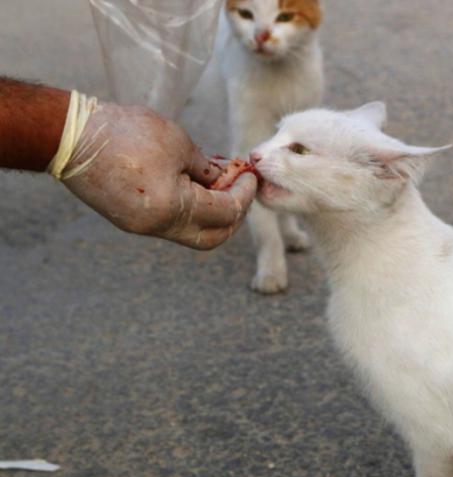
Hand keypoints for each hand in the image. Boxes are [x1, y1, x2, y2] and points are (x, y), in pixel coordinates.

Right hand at [61, 103, 255, 249]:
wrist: (70, 137)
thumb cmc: (124, 133)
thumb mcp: (177, 143)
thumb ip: (207, 168)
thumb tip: (223, 180)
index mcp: (172, 209)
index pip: (226, 212)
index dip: (245, 194)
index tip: (251, 176)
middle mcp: (157, 226)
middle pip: (212, 236)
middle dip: (233, 214)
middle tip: (241, 188)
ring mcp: (141, 226)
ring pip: (192, 231)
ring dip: (211, 210)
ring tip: (217, 180)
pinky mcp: (131, 219)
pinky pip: (171, 222)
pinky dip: (189, 207)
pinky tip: (194, 182)